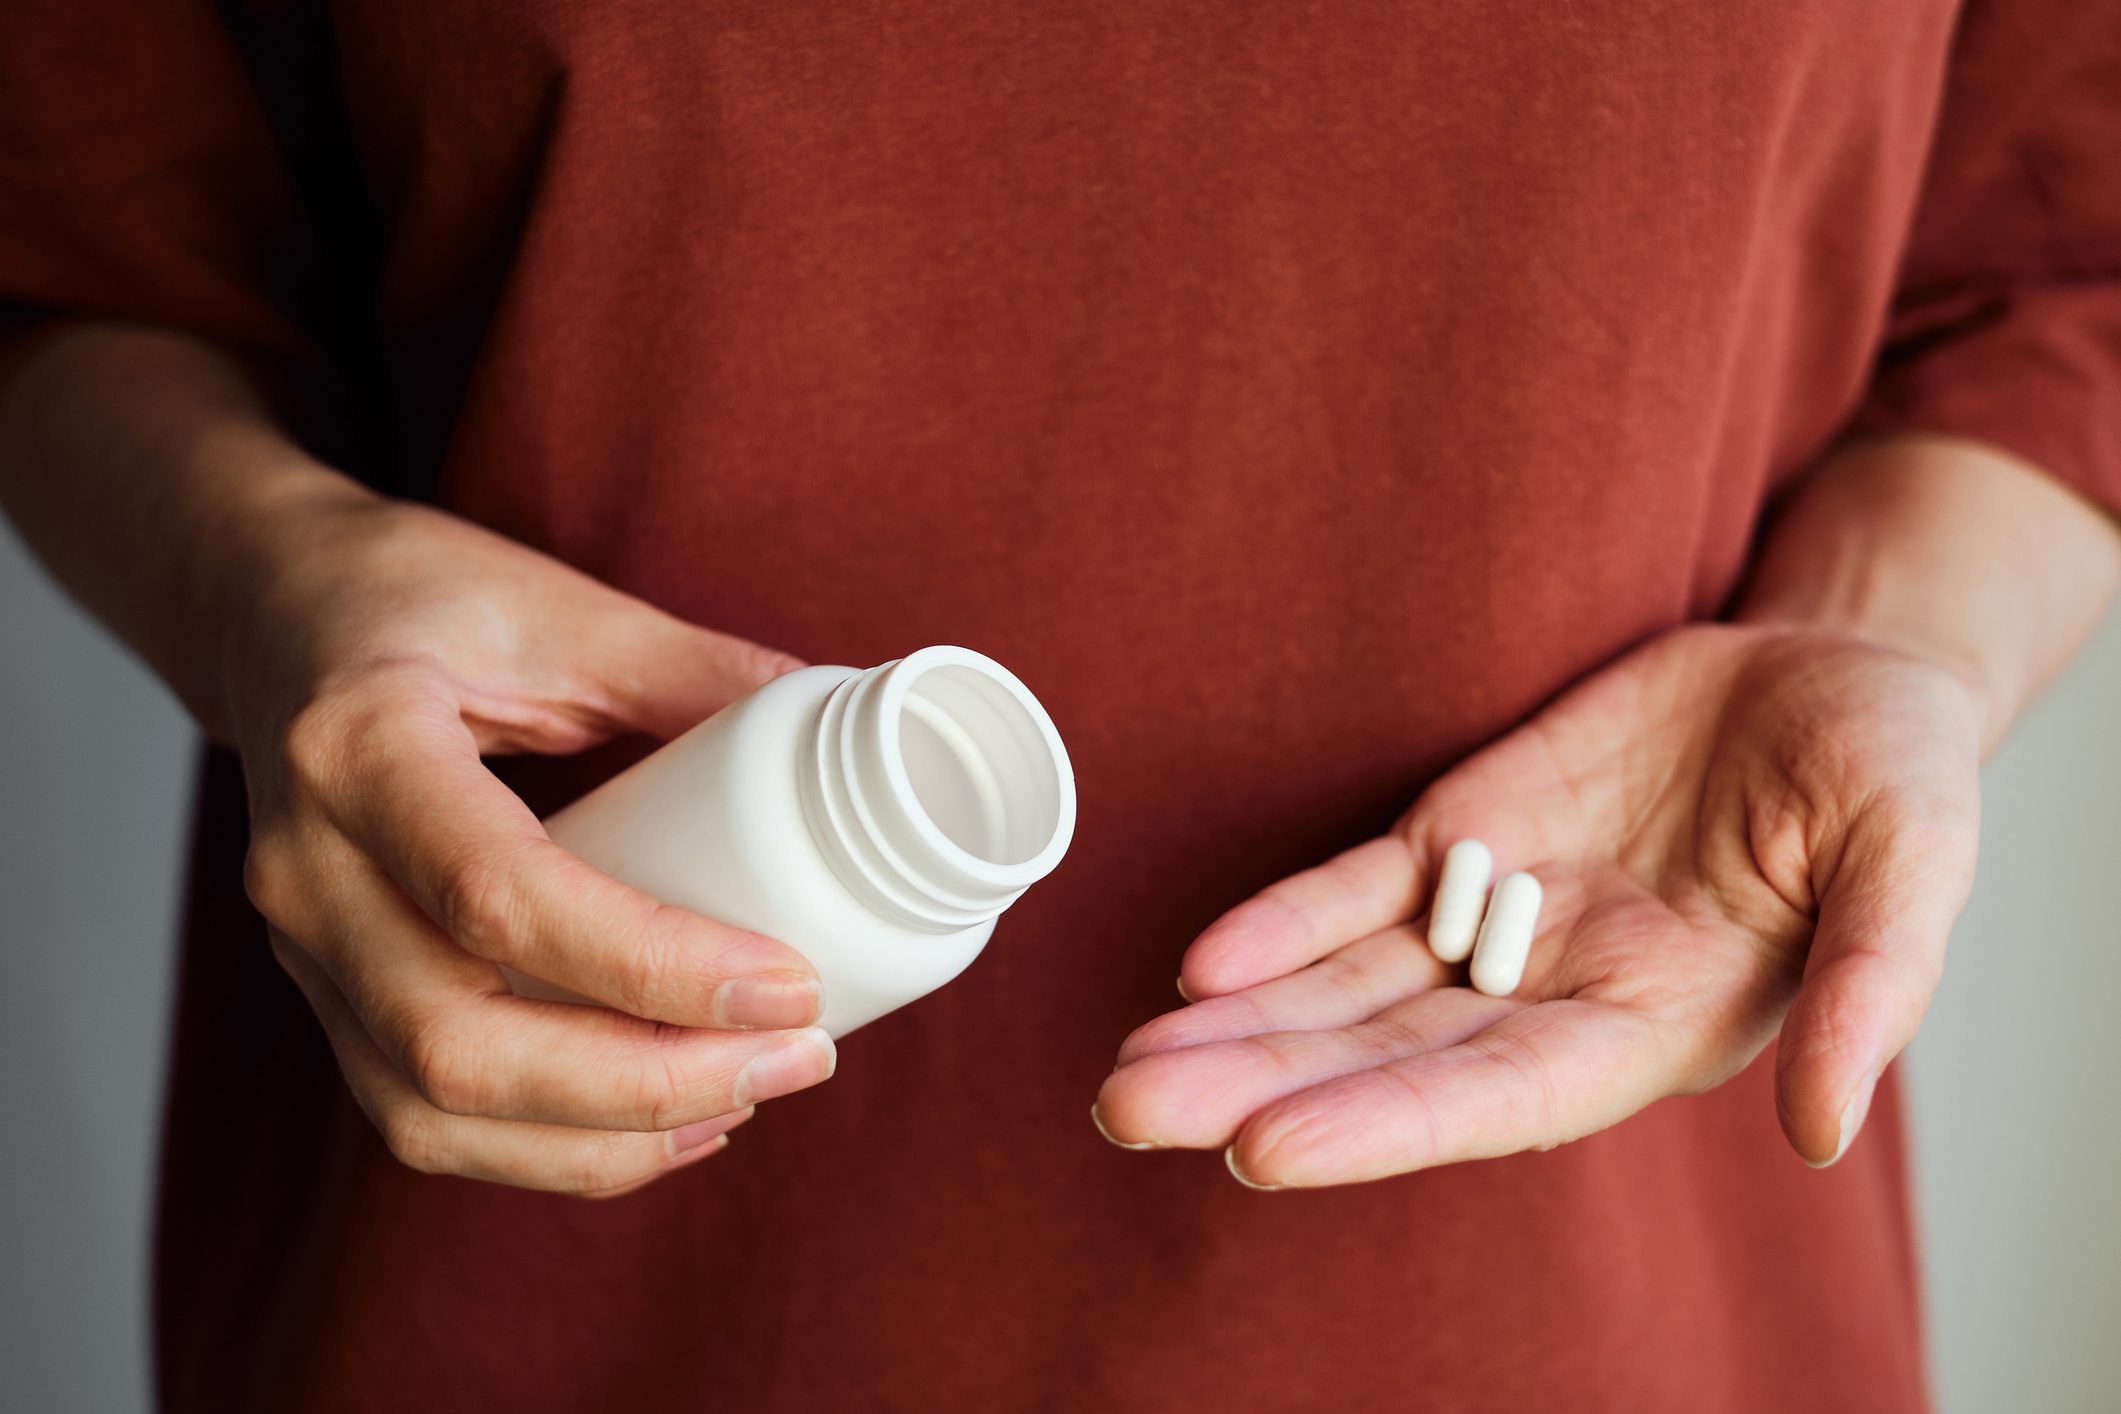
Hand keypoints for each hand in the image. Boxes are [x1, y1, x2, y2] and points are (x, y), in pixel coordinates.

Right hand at [230, 486, 836, 1196]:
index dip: (654, 963)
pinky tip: (663, 1124)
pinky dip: (547, 1146)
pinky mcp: (327, 990)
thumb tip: (853, 721)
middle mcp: (307, 867)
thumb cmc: (418, 597)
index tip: (790, 983)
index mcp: (359, 748)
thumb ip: (698, 671)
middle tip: (797, 1060)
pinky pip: (420, 1111)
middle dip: (647, 1085)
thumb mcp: (561, 608)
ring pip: (431, 1110)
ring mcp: (302, 945)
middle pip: (460, 1046)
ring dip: (602, 1142)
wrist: (271, 609)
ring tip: (747, 1101)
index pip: (502, 898)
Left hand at [1094, 622, 1983, 1186]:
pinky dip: (1283, 922)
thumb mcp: (1913, 866)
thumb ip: (1873, 992)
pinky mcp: (1461, 833)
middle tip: (1126, 1108)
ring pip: (1347, 986)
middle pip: (1385, 1055)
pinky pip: (1357, 889)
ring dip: (1239, 1022)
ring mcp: (1496, 914)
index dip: (1383, 1122)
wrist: (1832, 667)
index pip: (1497, 1094)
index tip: (1262, 1149)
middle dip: (1257, 1085)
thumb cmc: (1890, 776)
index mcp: (1653, 1026)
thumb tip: (1827, 1132)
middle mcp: (1553, 992)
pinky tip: (1204, 960)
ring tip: (1128, 1063)